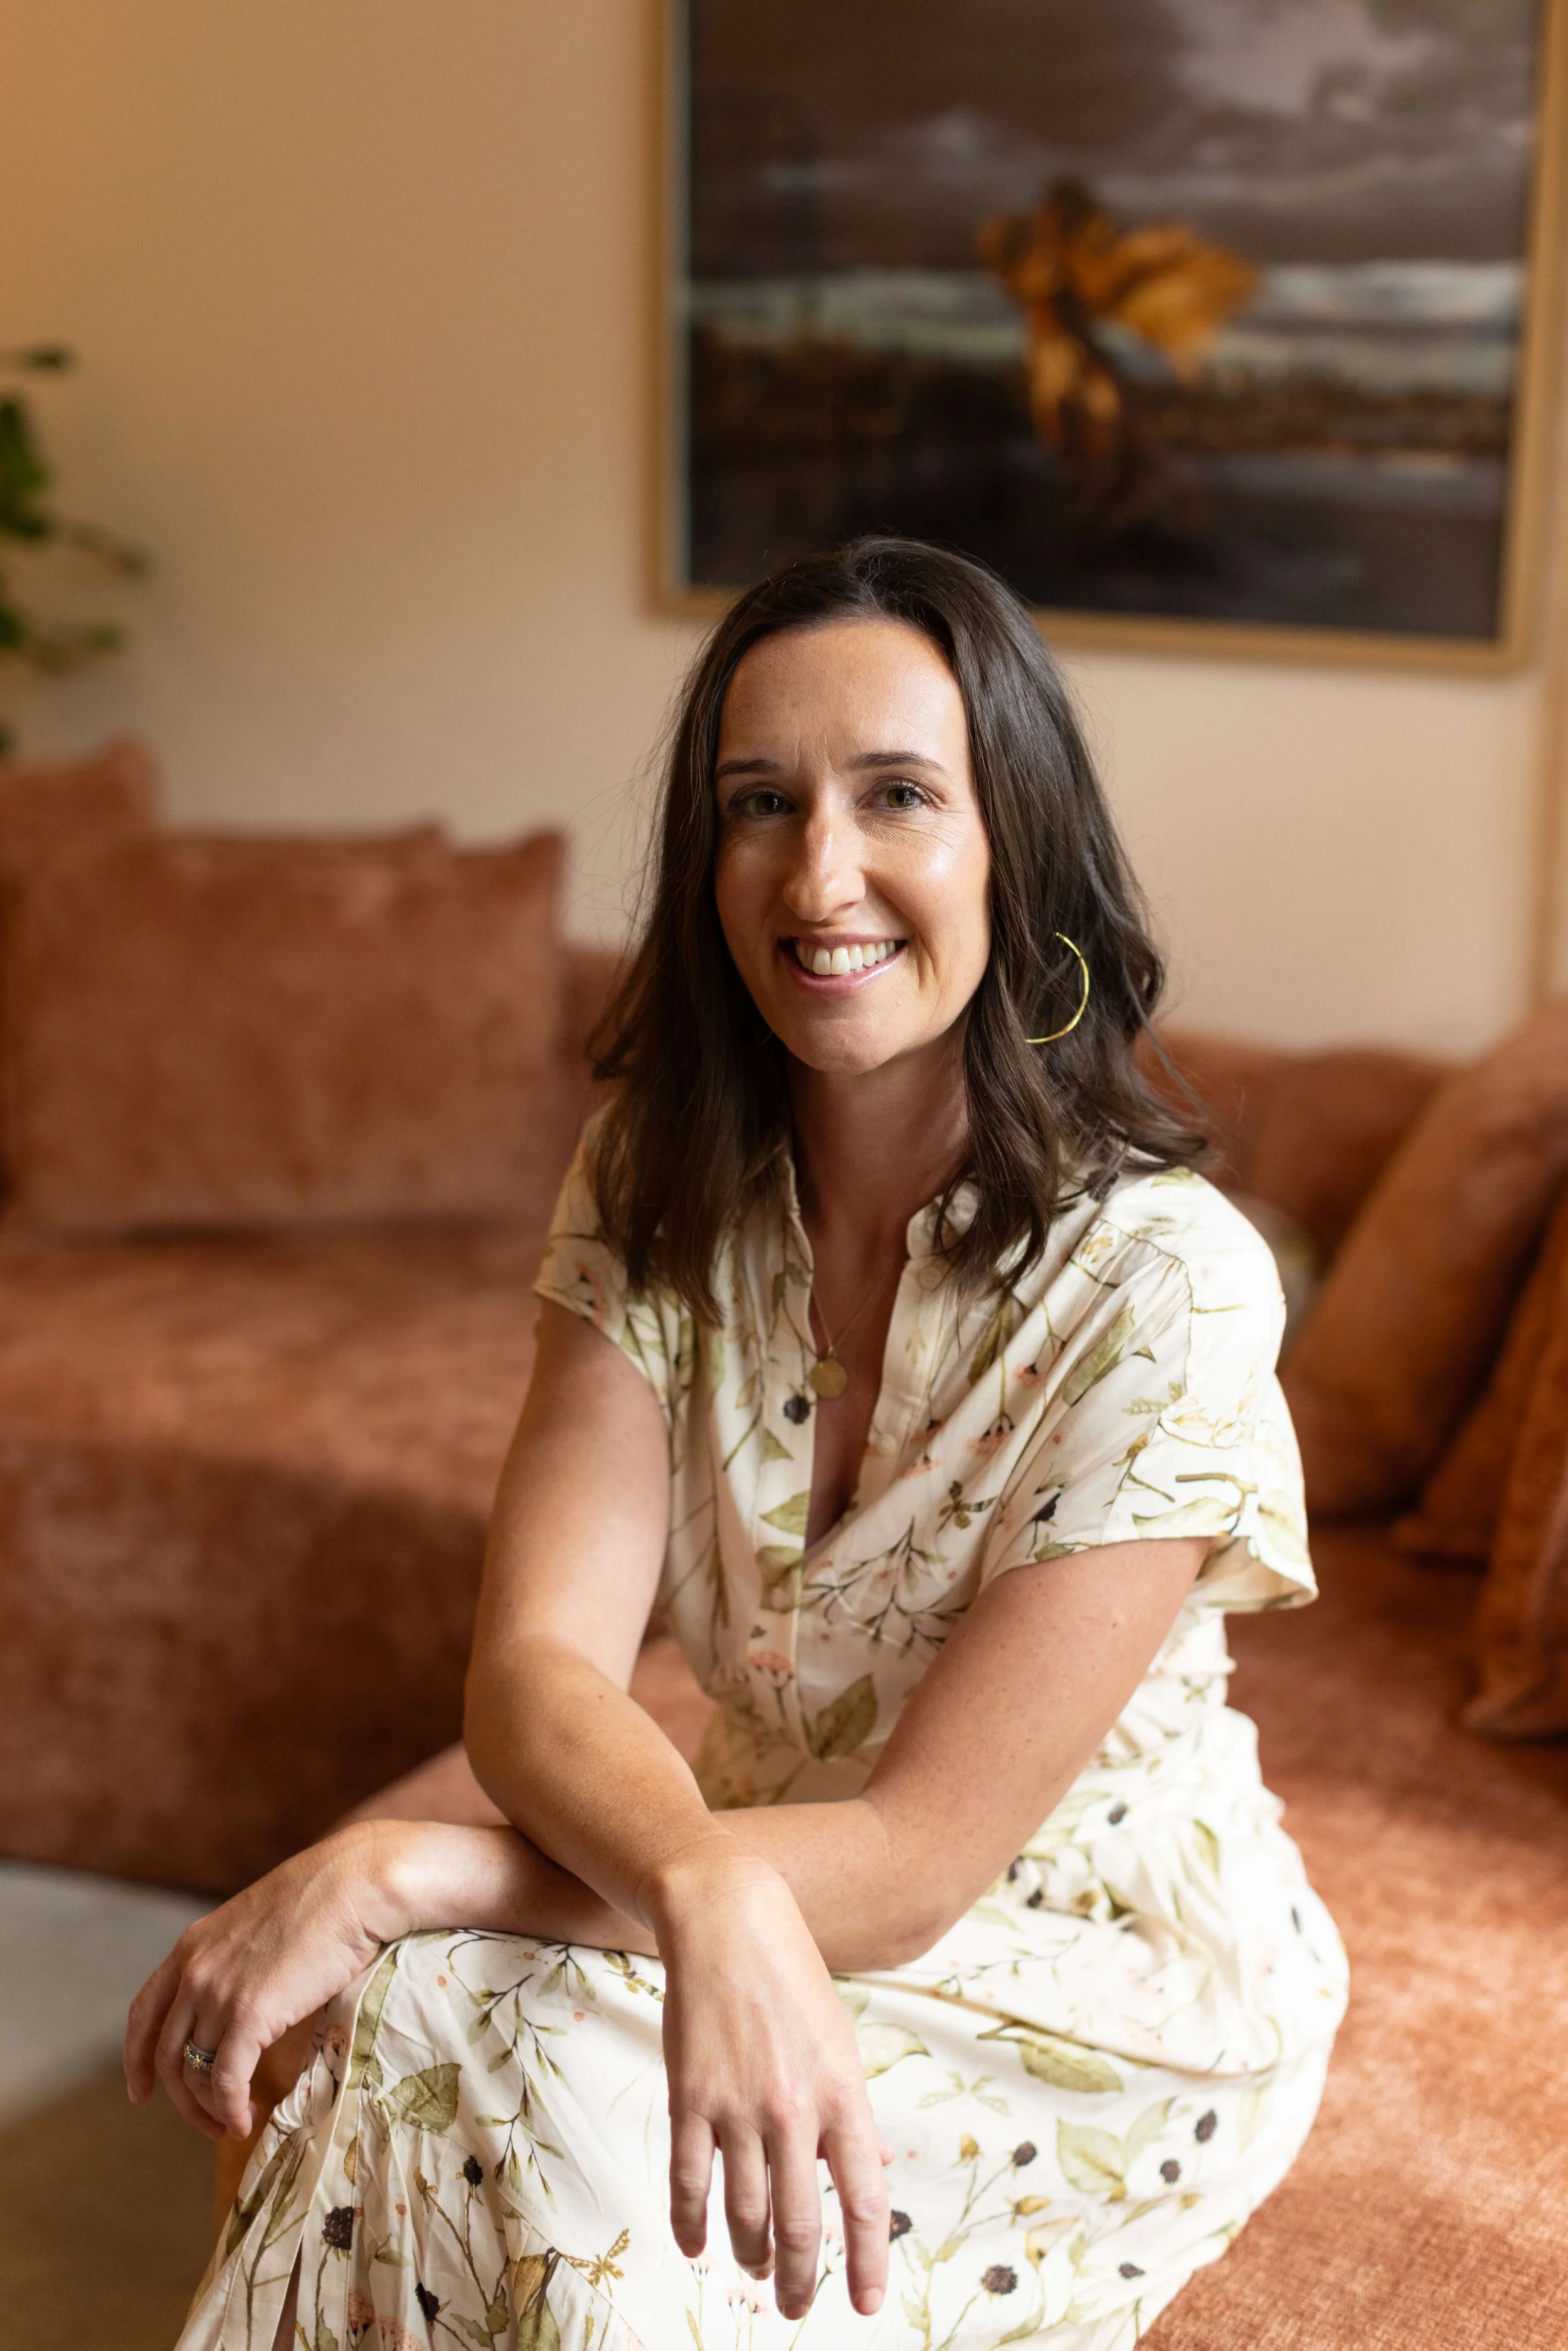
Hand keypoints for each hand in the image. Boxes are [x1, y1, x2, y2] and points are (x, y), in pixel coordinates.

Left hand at [124, 1820, 414, 2143]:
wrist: (356, 1884)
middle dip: (182, 2099)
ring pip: (194, 2072)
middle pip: (167, 2054)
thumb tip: (249, 2003)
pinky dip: (231, 2109)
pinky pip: (226, 2080)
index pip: (143, 2013)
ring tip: (234, 2123)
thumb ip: (239, 1963)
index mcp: (192, 1946)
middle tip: (207, 2123)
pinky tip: (247, 2120)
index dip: (137, 2059)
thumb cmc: (325, 1898)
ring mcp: (218, 1992)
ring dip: (210, 2109)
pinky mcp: (250, 2014)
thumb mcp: (259, 1926)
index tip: (142, 2092)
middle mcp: (195, 1971)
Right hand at [652, 1847, 890, 2322]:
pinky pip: (690, 2184)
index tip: (866, 2304)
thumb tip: (872, 2173)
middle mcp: (794, 2109)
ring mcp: (738, 2107)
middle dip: (799, 2280)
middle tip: (794, 2308)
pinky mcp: (689, 2099)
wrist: (728, 1921)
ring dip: (751, 2257)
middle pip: (801, 2225)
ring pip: (745, 2215)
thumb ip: (850, 2114)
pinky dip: (693, 2227)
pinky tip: (697, 2247)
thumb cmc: (792, 1981)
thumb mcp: (840, 2043)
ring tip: (755, 2272)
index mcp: (843, 2095)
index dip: (868, 2261)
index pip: (865, 2200)